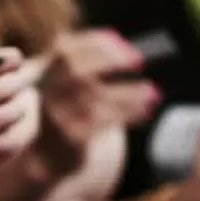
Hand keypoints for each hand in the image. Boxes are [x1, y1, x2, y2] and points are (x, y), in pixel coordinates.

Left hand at [0, 49, 37, 200]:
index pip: (7, 62)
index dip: (10, 59)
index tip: (1, 65)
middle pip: (21, 83)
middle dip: (3, 89)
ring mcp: (2, 125)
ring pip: (26, 110)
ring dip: (6, 115)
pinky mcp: (8, 149)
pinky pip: (24, 138)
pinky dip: (8, 141)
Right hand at [34, 31, 160, 177]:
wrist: (47, 159)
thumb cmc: (69, 118)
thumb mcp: (70, 91)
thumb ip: (89, 72)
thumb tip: (130, 53)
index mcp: (48, 75)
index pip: (66, 50)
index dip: (94, 43)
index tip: (121, 41)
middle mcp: (50, 93)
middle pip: (76, 70)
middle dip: (108, 60)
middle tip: (138, 59)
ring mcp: (59, 116)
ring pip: (97, 98)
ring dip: (129, 92)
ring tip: (152, 92)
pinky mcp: (72, 137)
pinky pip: (105, 121)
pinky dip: (128, 113)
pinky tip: (144, 110)